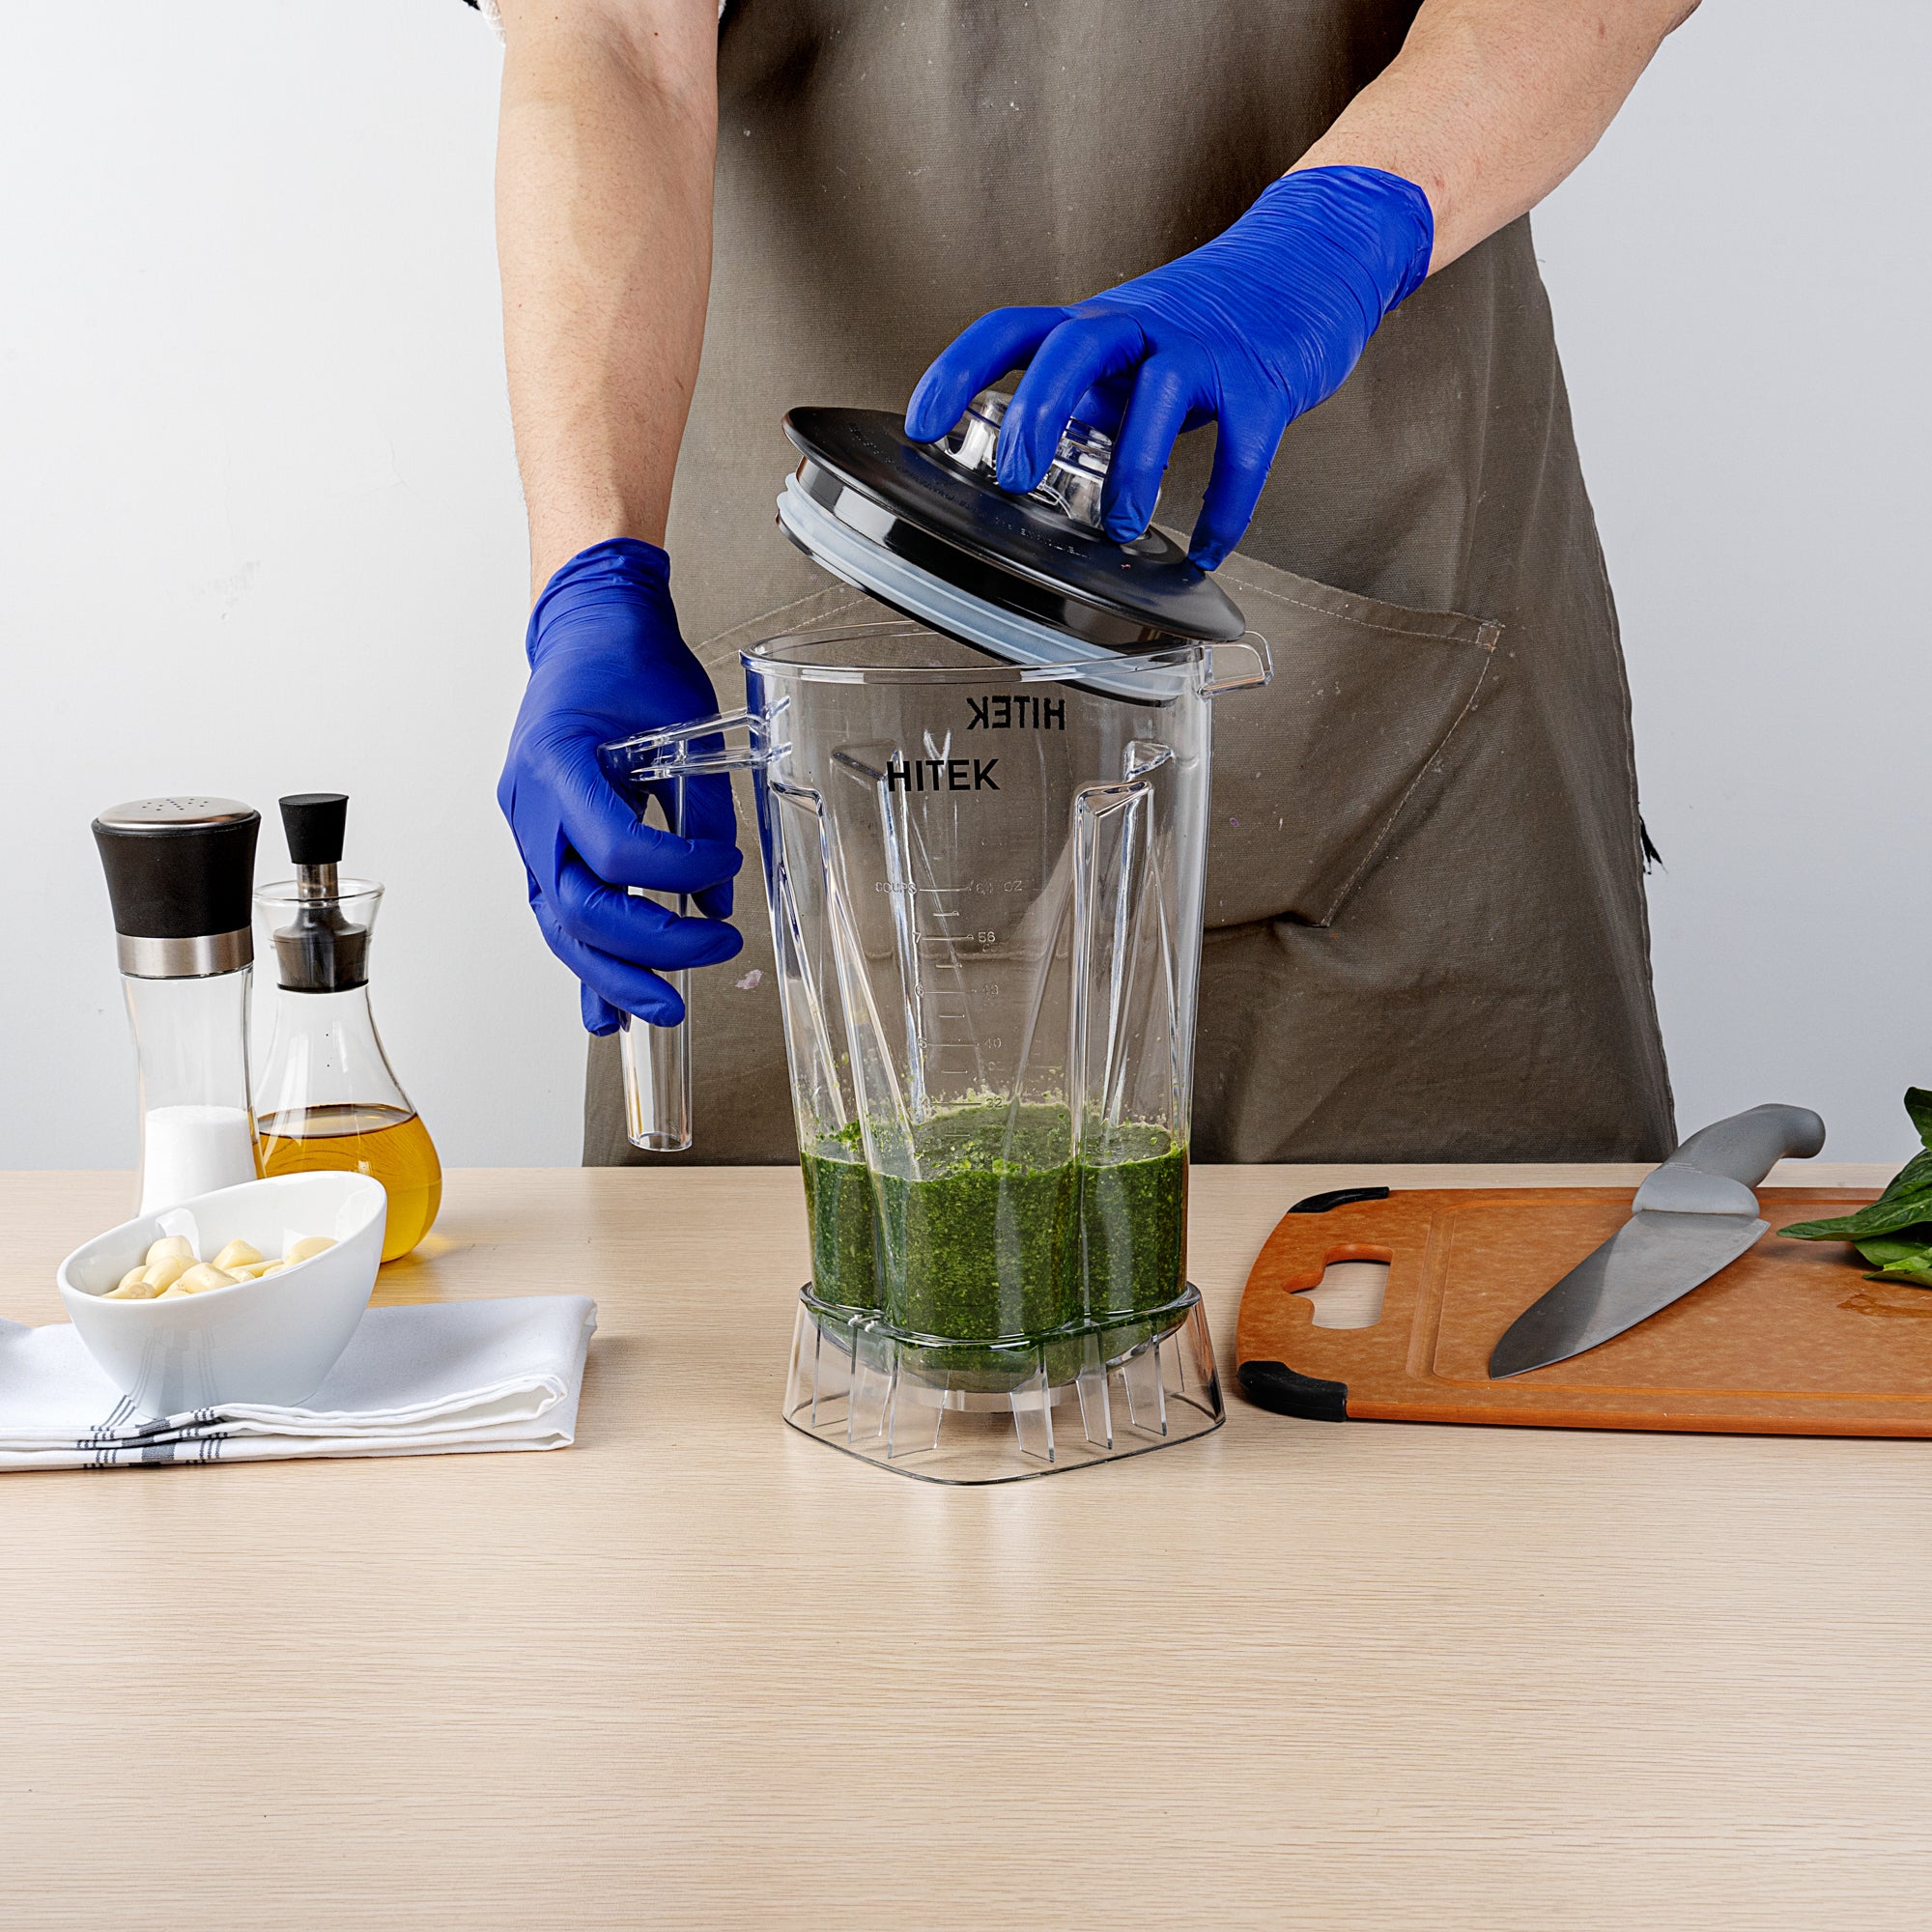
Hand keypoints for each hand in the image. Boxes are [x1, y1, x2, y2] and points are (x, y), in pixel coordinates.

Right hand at [498, 539, 742, 1032]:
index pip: (614, 847)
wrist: (585, 631)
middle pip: (577, 908)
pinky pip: (559, 916)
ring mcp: (529, 831)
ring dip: (613, 976)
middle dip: (647, 948)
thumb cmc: (627, 659)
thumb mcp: (683, 718)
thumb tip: (719, 891)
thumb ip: (703, 806)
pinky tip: (606, 1016)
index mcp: (557, 763)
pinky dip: (587, 967)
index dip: (678, 867)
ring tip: (663, 1011)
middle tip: (715, 956)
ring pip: (559, 926)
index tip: (725, 861)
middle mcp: (530, 807)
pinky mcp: (543, 846)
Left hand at [905, 166, 1434, 568]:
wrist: (1309, 260)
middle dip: (1038, 414)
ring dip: (1136, 472)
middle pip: (1074, 350)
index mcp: (1100, 322)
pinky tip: (1206, 551)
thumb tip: (1035, 454)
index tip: (920, 422)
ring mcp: (1206, 350)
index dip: (959, 370)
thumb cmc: (1210, 317)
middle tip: (1017, 480)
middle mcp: (1144, 325)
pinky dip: (1224, 510)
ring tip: (1123, 531)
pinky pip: (1243, 451)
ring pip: (1161, 398)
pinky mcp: (1263, 382)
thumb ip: (1088, 396)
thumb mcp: (1131, 347)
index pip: (1013, 330)